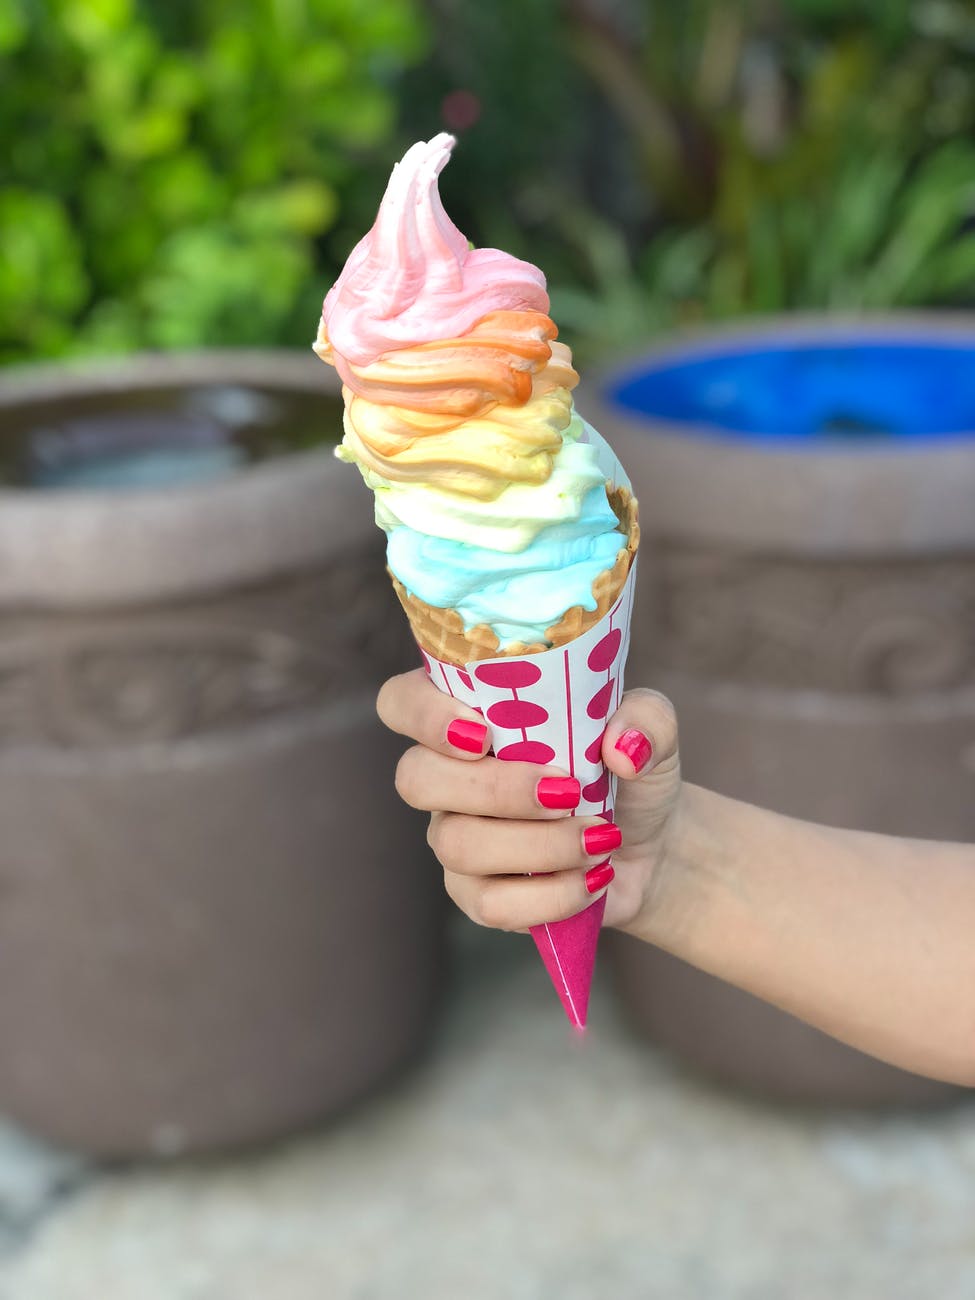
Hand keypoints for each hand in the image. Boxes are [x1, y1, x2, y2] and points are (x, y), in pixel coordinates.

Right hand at [376, 668, 682, 934]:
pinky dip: (550, 895)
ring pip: (457, 844)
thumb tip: (620, 747)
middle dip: (495, 788)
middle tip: (567, 791)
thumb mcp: (653, 729)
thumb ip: (645, 719)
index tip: (483, 733)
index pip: (401, 702)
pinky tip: (593, 878)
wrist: (654, 844)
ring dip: (539, 845)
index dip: (423, 716)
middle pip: (416, 779)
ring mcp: (455, 835)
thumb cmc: (631, 769)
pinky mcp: (476, 894)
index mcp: (470, 714)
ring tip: (600, 838)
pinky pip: (487, 903)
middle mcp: (447, 774)